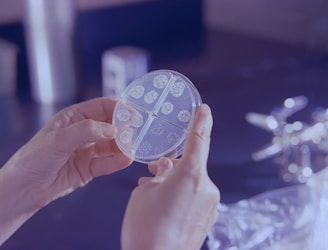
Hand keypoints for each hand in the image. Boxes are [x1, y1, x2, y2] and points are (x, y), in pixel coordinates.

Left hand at [0, 97, 131, 243]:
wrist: (24, 190)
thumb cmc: (34, 159)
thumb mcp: (59, 140)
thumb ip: (87, 131)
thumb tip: (112, 129)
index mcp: (73, 118)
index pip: (102, 107)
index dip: (118, 108)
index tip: (133, 115)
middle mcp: (82, 133)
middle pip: (110, 125)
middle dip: (123, 128)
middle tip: (133, 134)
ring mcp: (86, 151)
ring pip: (111, 145)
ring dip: (122, 146)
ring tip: (131, 148)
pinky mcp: (88, 169)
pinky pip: (107, 163)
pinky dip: (117, 162)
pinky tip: (126, 160)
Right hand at [121, 104, 219, 249]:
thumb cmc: (145, 228)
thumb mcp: (144, 192)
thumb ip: (159, 175)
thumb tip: (166, 170)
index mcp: (191, 176)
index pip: (199, 139)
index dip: (201, 121)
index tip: (204, 109)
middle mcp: (207, 188)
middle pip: (192, 164)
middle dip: (174, 164)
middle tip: (154, 169)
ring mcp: (210, 206)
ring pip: (192, 182)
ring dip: (176, 181)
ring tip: (154, 191)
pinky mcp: (208, 219)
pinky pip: (196, 197)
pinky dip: (182, 195)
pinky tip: (165, 205)